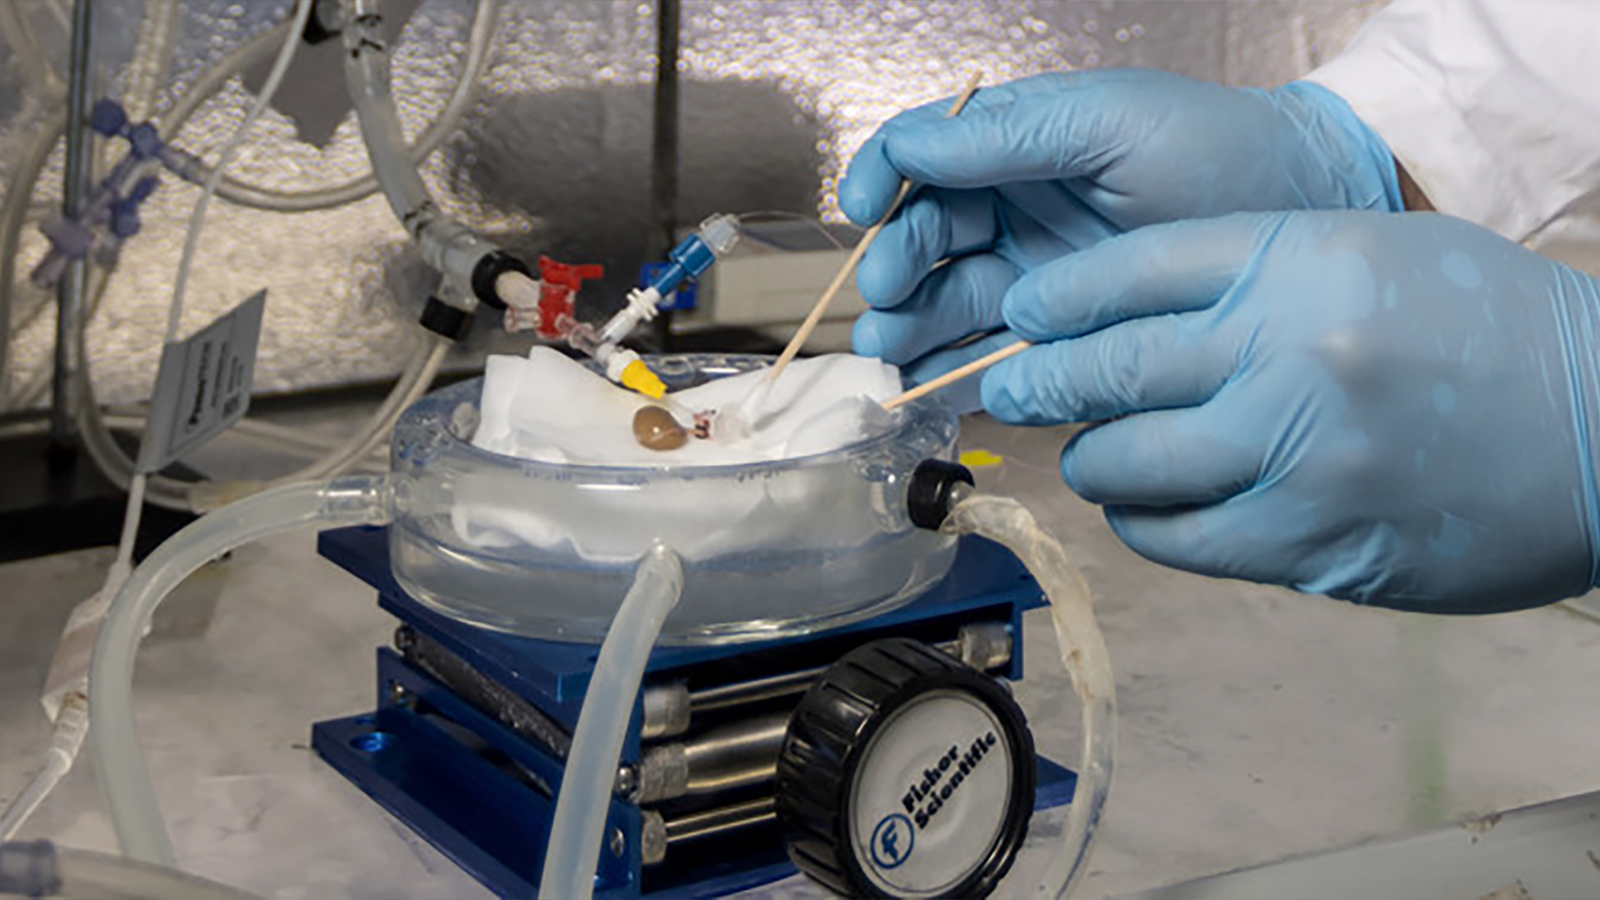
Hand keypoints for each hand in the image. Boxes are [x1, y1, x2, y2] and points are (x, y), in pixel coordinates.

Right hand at [842, 69, 1401, 405]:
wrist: (1308, 215)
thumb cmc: (1220, 149)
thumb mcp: (1112, 123)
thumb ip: (1009, 136)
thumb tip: (910, 146)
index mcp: (1019, 146)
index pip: (923, 156)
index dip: (882, 179)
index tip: (864, 208)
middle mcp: (1016, 210)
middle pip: (923, 237)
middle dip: (895, 268)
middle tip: (888, 298)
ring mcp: (1034, 278)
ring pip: (944, 303)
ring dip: (909, 328)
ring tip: (891, 354)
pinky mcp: (1059, 340)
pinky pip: (988, 357)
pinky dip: (951, 375)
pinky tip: (928, 389)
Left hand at [984, 211, 1599, 612]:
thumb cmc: (1494, 334)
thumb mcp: (1373, 255)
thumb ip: (1252, 276)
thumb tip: (1125, 320)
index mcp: (1302, 262)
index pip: (1128, 272)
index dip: (1059, 300)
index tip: (1027, 315)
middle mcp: (1287, 354)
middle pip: (1108, 368)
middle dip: (1039, 382)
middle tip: (1010, 390)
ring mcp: (1295, 456)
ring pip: (1123, 463)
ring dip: (1094, 459)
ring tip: (1098, 452)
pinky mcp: (1306, 546)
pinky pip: (1173, 537)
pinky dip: (1143, 521)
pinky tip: (1151, 505)